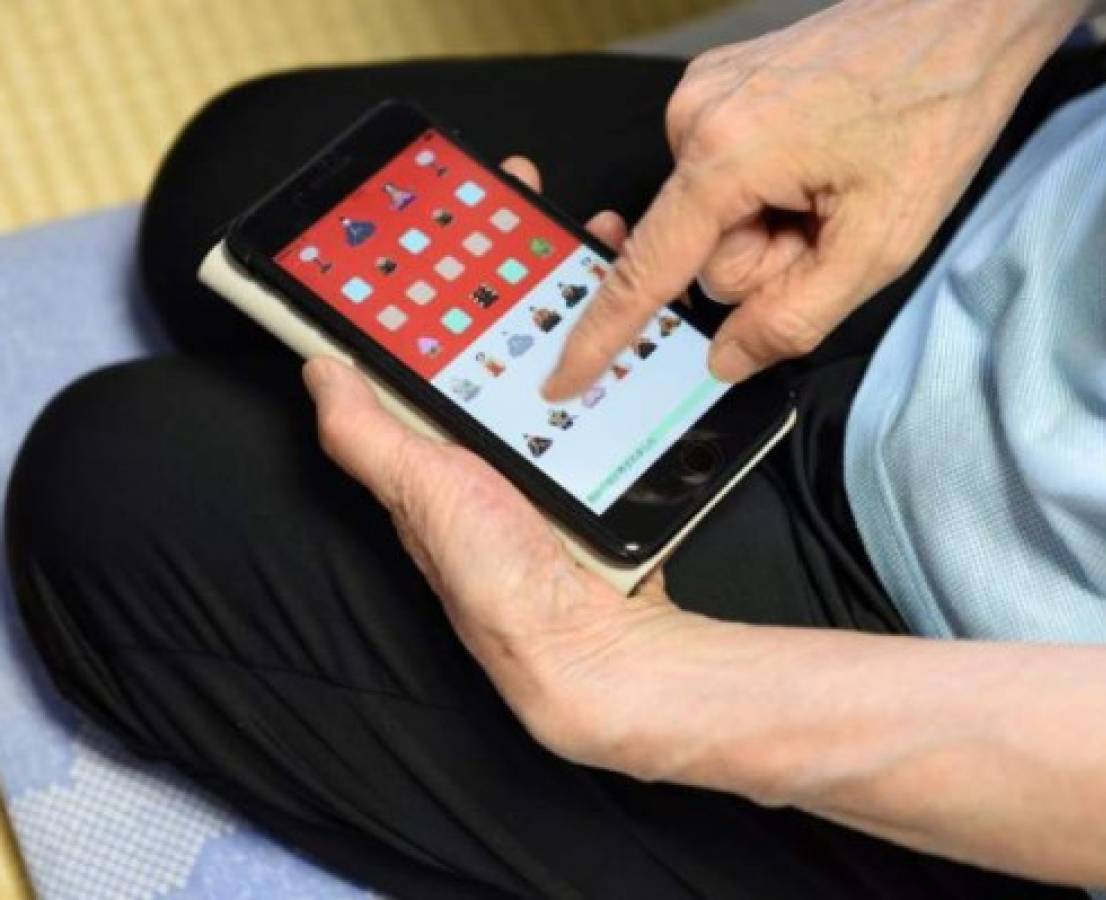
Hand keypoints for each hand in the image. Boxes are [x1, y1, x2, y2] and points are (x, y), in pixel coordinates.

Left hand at [303, 157, 698, 764]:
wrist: (593, 642)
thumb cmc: (497, 579)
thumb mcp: (419, 495)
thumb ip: (365, 435)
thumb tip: (316, 366)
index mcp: (434, 437)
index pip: (427, 331)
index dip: (431, 266)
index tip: (447, 206)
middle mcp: (489, 434)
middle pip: (499, 325)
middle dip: (513, 254)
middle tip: (530, 196)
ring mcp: (551, 441)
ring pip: (559, 344)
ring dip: (575, 286)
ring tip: (595, 234)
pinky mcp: (602, 453)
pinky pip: (607, 382)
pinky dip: (622, 340)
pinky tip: (642, 311)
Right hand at [542, 0, 1085, 397]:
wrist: (961, 16)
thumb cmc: (932, 109)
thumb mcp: (878, 244)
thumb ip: (793, 318)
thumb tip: (726, 358)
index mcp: (724, 157)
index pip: (646, 271)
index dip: (603, 334)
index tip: (565, 377)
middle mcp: (695, 121)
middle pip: (700, 255)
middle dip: (764, 261)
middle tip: (829, 225)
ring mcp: (704, 99)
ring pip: (715, 221)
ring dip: (772, 227)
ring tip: (831, 188)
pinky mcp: (722, 92)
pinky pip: (726, 181)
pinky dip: (769, 192)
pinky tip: (816, 164)